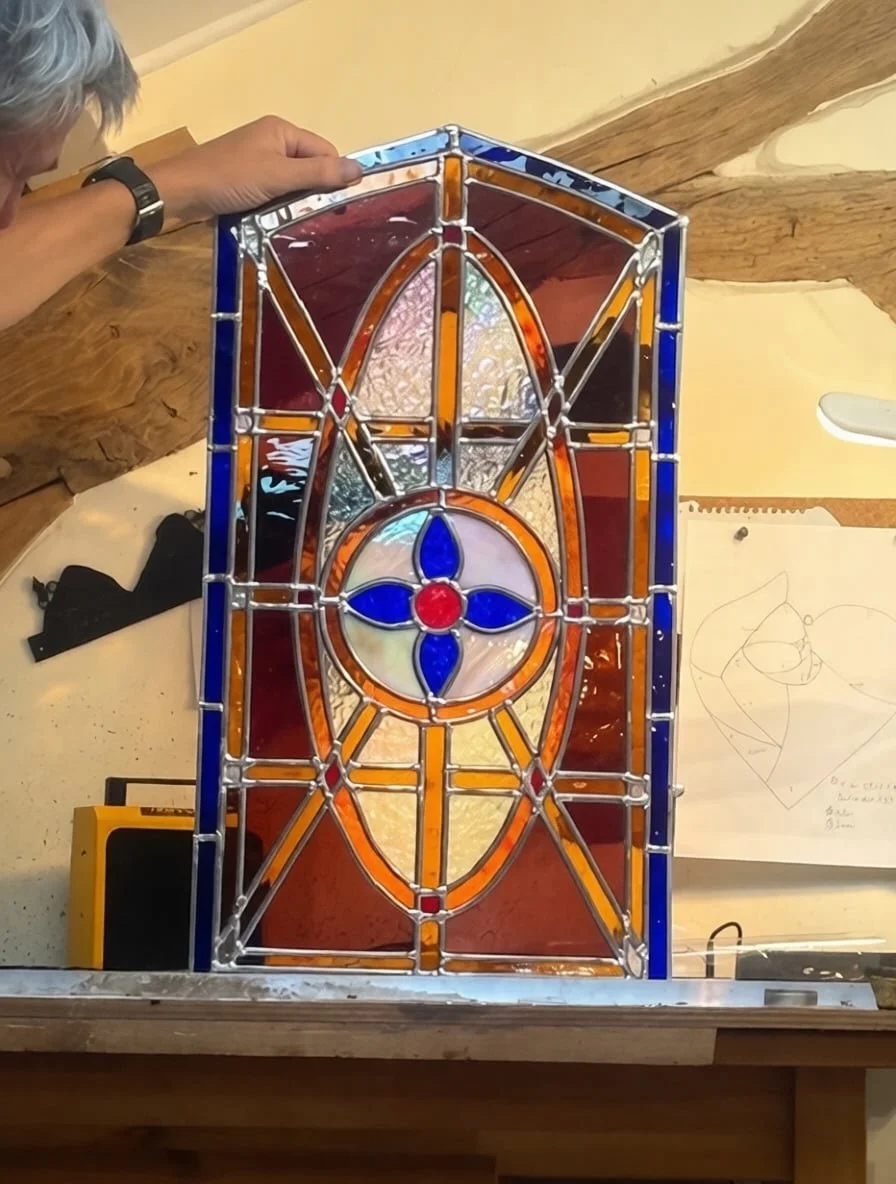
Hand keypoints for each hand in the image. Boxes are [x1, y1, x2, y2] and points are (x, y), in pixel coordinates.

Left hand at [149, 116, 362, 223]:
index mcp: (282, 130)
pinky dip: (282, 207)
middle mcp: (273, 141)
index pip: (325, 152)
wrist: (180, 192)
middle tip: (322, 221)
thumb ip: (318, 173)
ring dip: (298, 203)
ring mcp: (259, 162)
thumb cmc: (229, 178)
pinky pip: (277, 193)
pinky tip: (282, 224)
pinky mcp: (248, 181)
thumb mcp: (277, 176)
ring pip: (294, 184)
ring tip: (302, 225)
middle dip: (317, 192)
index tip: (340, 207)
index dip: (334, 177)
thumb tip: (360, 169)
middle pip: (311, 167)